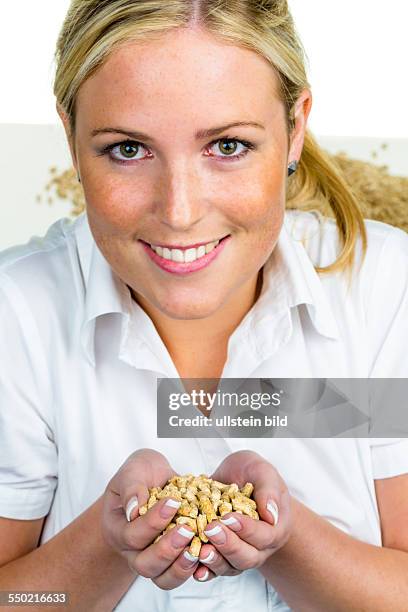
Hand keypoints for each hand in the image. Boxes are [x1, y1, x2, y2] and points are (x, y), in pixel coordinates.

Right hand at [101, 448, 200, 589]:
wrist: (155, 479)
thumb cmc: (141, 473)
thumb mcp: (134, 470)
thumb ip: (131, 487)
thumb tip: (134, 509)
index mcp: (118, 529)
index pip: (132, 536)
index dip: (153, 522)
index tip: (173, 502)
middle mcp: (134, 551)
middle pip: (146, 565)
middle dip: (167, 550)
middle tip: (187, 530)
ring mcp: (154, 558)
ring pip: (164, 579)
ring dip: (181, 566)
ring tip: (197, 550)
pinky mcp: (174, 559)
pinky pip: (182, 574)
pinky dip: (196, 568)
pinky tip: (208, 553)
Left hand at [191, 450, 291, 581]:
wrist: (237, 478)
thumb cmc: (252, 472)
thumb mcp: (261, 470)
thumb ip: (268, 489)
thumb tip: (270, 514)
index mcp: (275, 528)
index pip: (263, 536)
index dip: (246, 529)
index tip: (228, 517)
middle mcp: (259, 547)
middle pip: (247, 557)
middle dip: (228, 545)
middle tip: (211, 530)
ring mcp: (240, 553)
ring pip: (230, 567)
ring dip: (215, 561)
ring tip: (201, 552)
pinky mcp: (221, 555)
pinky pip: (214, 569)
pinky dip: (205, 571)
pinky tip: (194, 569)